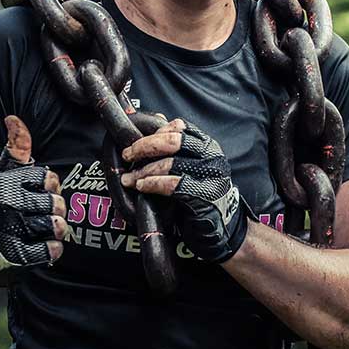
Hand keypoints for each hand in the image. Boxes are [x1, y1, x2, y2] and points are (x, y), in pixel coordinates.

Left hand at [120, 119, 247, 262]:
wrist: (221, 229)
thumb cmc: (199, 196)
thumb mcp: (189, 167)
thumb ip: (175, 147)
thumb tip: (157, 118)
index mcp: (207, 146)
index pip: (179, 128)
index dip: (155, 133)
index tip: (136, 143)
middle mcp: (212, 157)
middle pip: (173, 141)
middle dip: (145, 147)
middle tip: (127, 155)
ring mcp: (211, 176)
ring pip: (170, 163)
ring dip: (143, 171)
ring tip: (129, 178)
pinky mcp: (205, 196)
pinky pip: (173, 185)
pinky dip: (153, 184)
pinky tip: (142, 187)